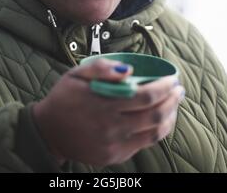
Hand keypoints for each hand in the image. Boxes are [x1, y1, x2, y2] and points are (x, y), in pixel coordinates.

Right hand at [32, 58, 184, 166]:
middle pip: (155, 115)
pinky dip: (157, 131)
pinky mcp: (114, 156)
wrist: (47, 132)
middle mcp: (112, 127)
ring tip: (174, 104)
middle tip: (178, 89)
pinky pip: (143, 144)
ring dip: (170, 117)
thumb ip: (101, 68)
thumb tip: (129, 70)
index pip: (146, 97)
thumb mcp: (75, 74)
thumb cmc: (63, 98)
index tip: (173, 78)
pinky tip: (159, 119)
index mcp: (104, 104)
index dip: (164, 87)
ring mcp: (114, 145)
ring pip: (154, 133)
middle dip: (173, 100)